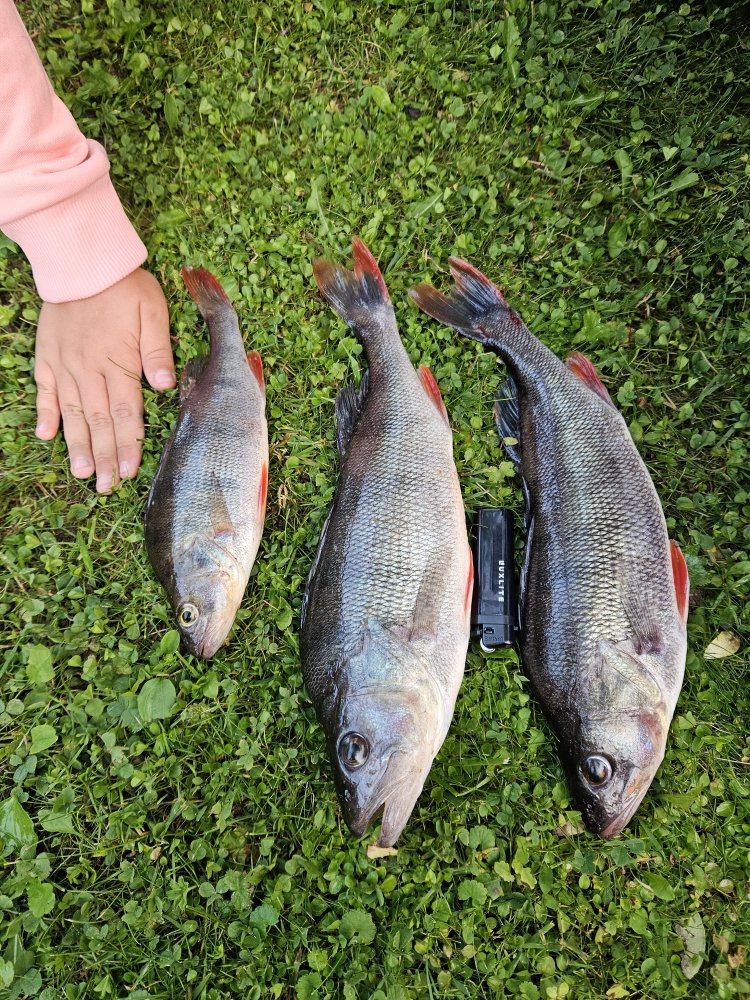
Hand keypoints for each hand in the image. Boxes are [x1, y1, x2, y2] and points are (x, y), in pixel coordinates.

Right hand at [34, 268, 174, 492]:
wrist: (80, 259)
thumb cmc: (123, 286)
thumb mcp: (152, 311)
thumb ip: (158, 349)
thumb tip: (163, 385)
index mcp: (116, 363)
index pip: (125, 414)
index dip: (128, 445)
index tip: (131, 471)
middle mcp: (88, 370)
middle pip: (98, 423)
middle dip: (105, 458)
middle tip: (108, 487)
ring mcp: (65, 366)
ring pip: (72, 414)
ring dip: (77, 446)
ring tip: (83, 474)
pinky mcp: (48, 357)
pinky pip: (45, 391)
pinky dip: (47, 415)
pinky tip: (47, 438)